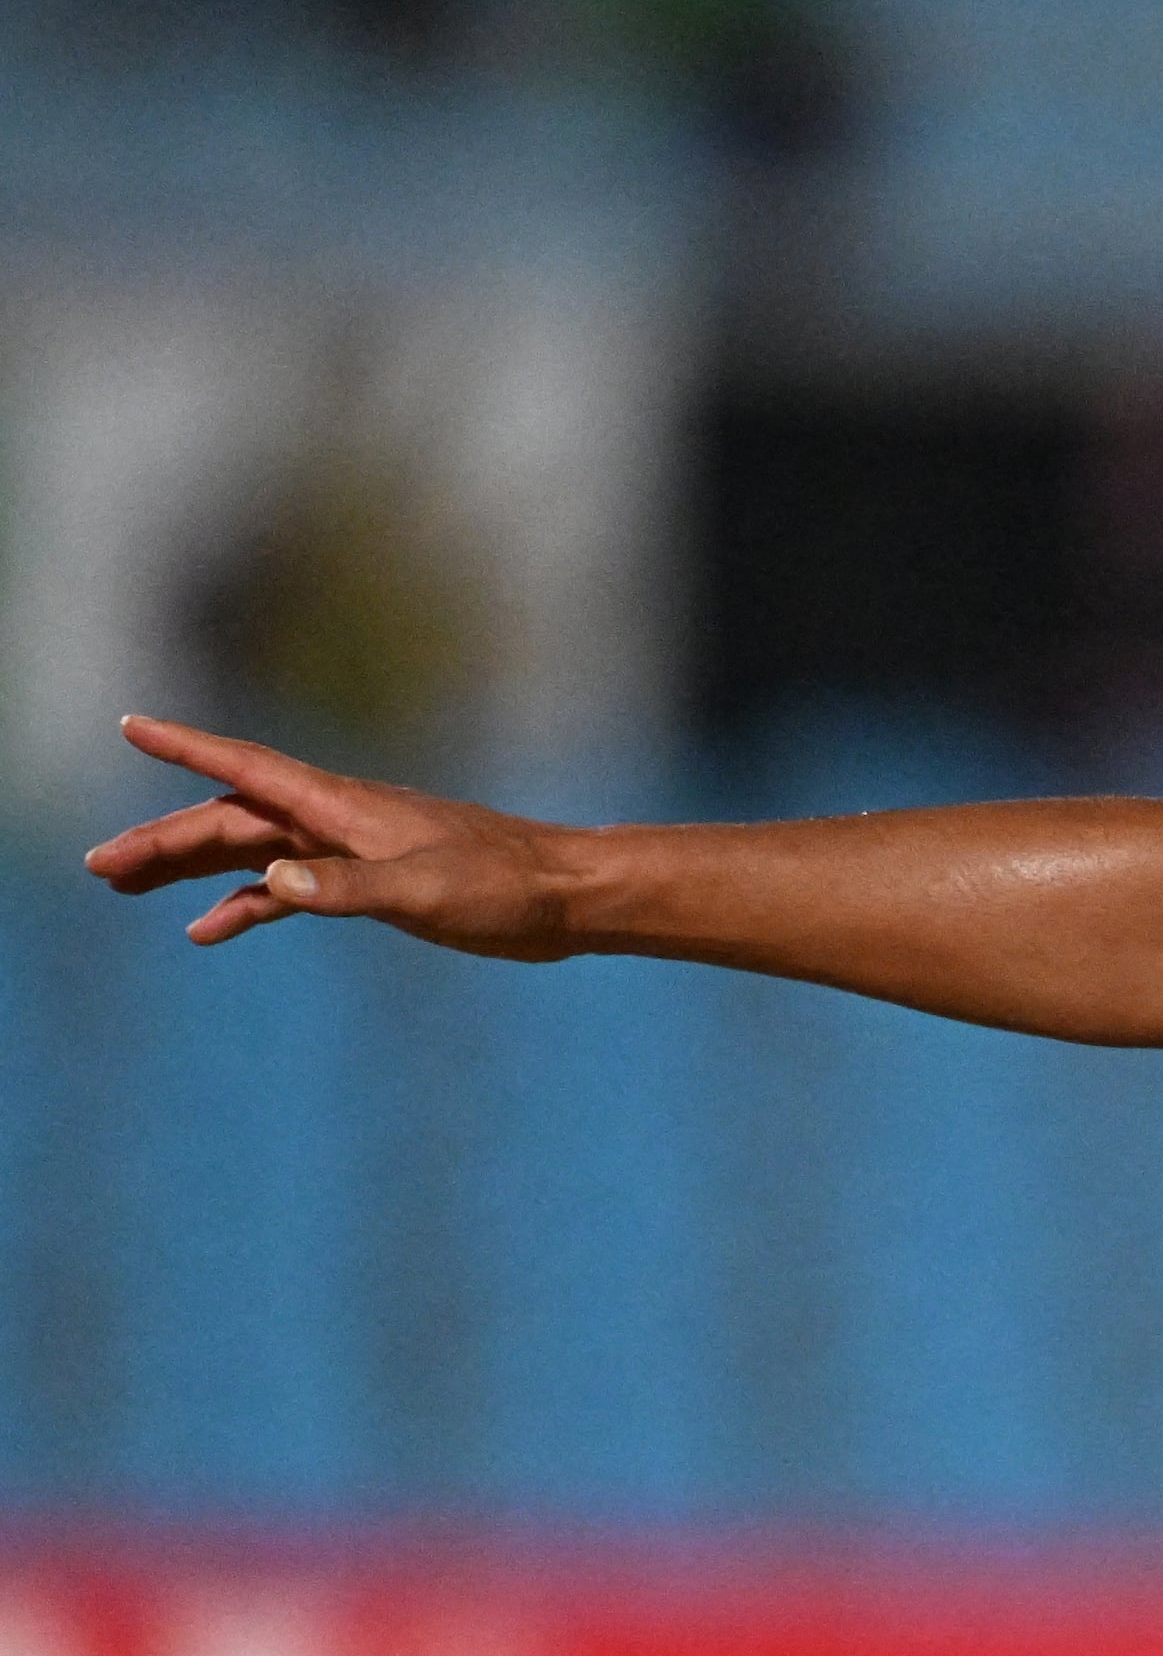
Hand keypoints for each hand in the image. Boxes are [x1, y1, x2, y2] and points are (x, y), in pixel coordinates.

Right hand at [82, 716, 583, 958]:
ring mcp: (353, 851)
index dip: (188, 748)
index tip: (130, 726)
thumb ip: (348, 889)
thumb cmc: (509, 889)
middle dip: (163, 839)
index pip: (249, 769)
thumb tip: (271, 882)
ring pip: (251, 852)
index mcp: (345, 809)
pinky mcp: (373, 883)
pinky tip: (209, 929)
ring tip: (125, 888)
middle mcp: (339, 820)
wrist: (570, 898)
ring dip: (190, 869)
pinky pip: (290, 890)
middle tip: (99, 866)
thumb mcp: (427, 893)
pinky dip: (247, 905)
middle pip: (231, 820)